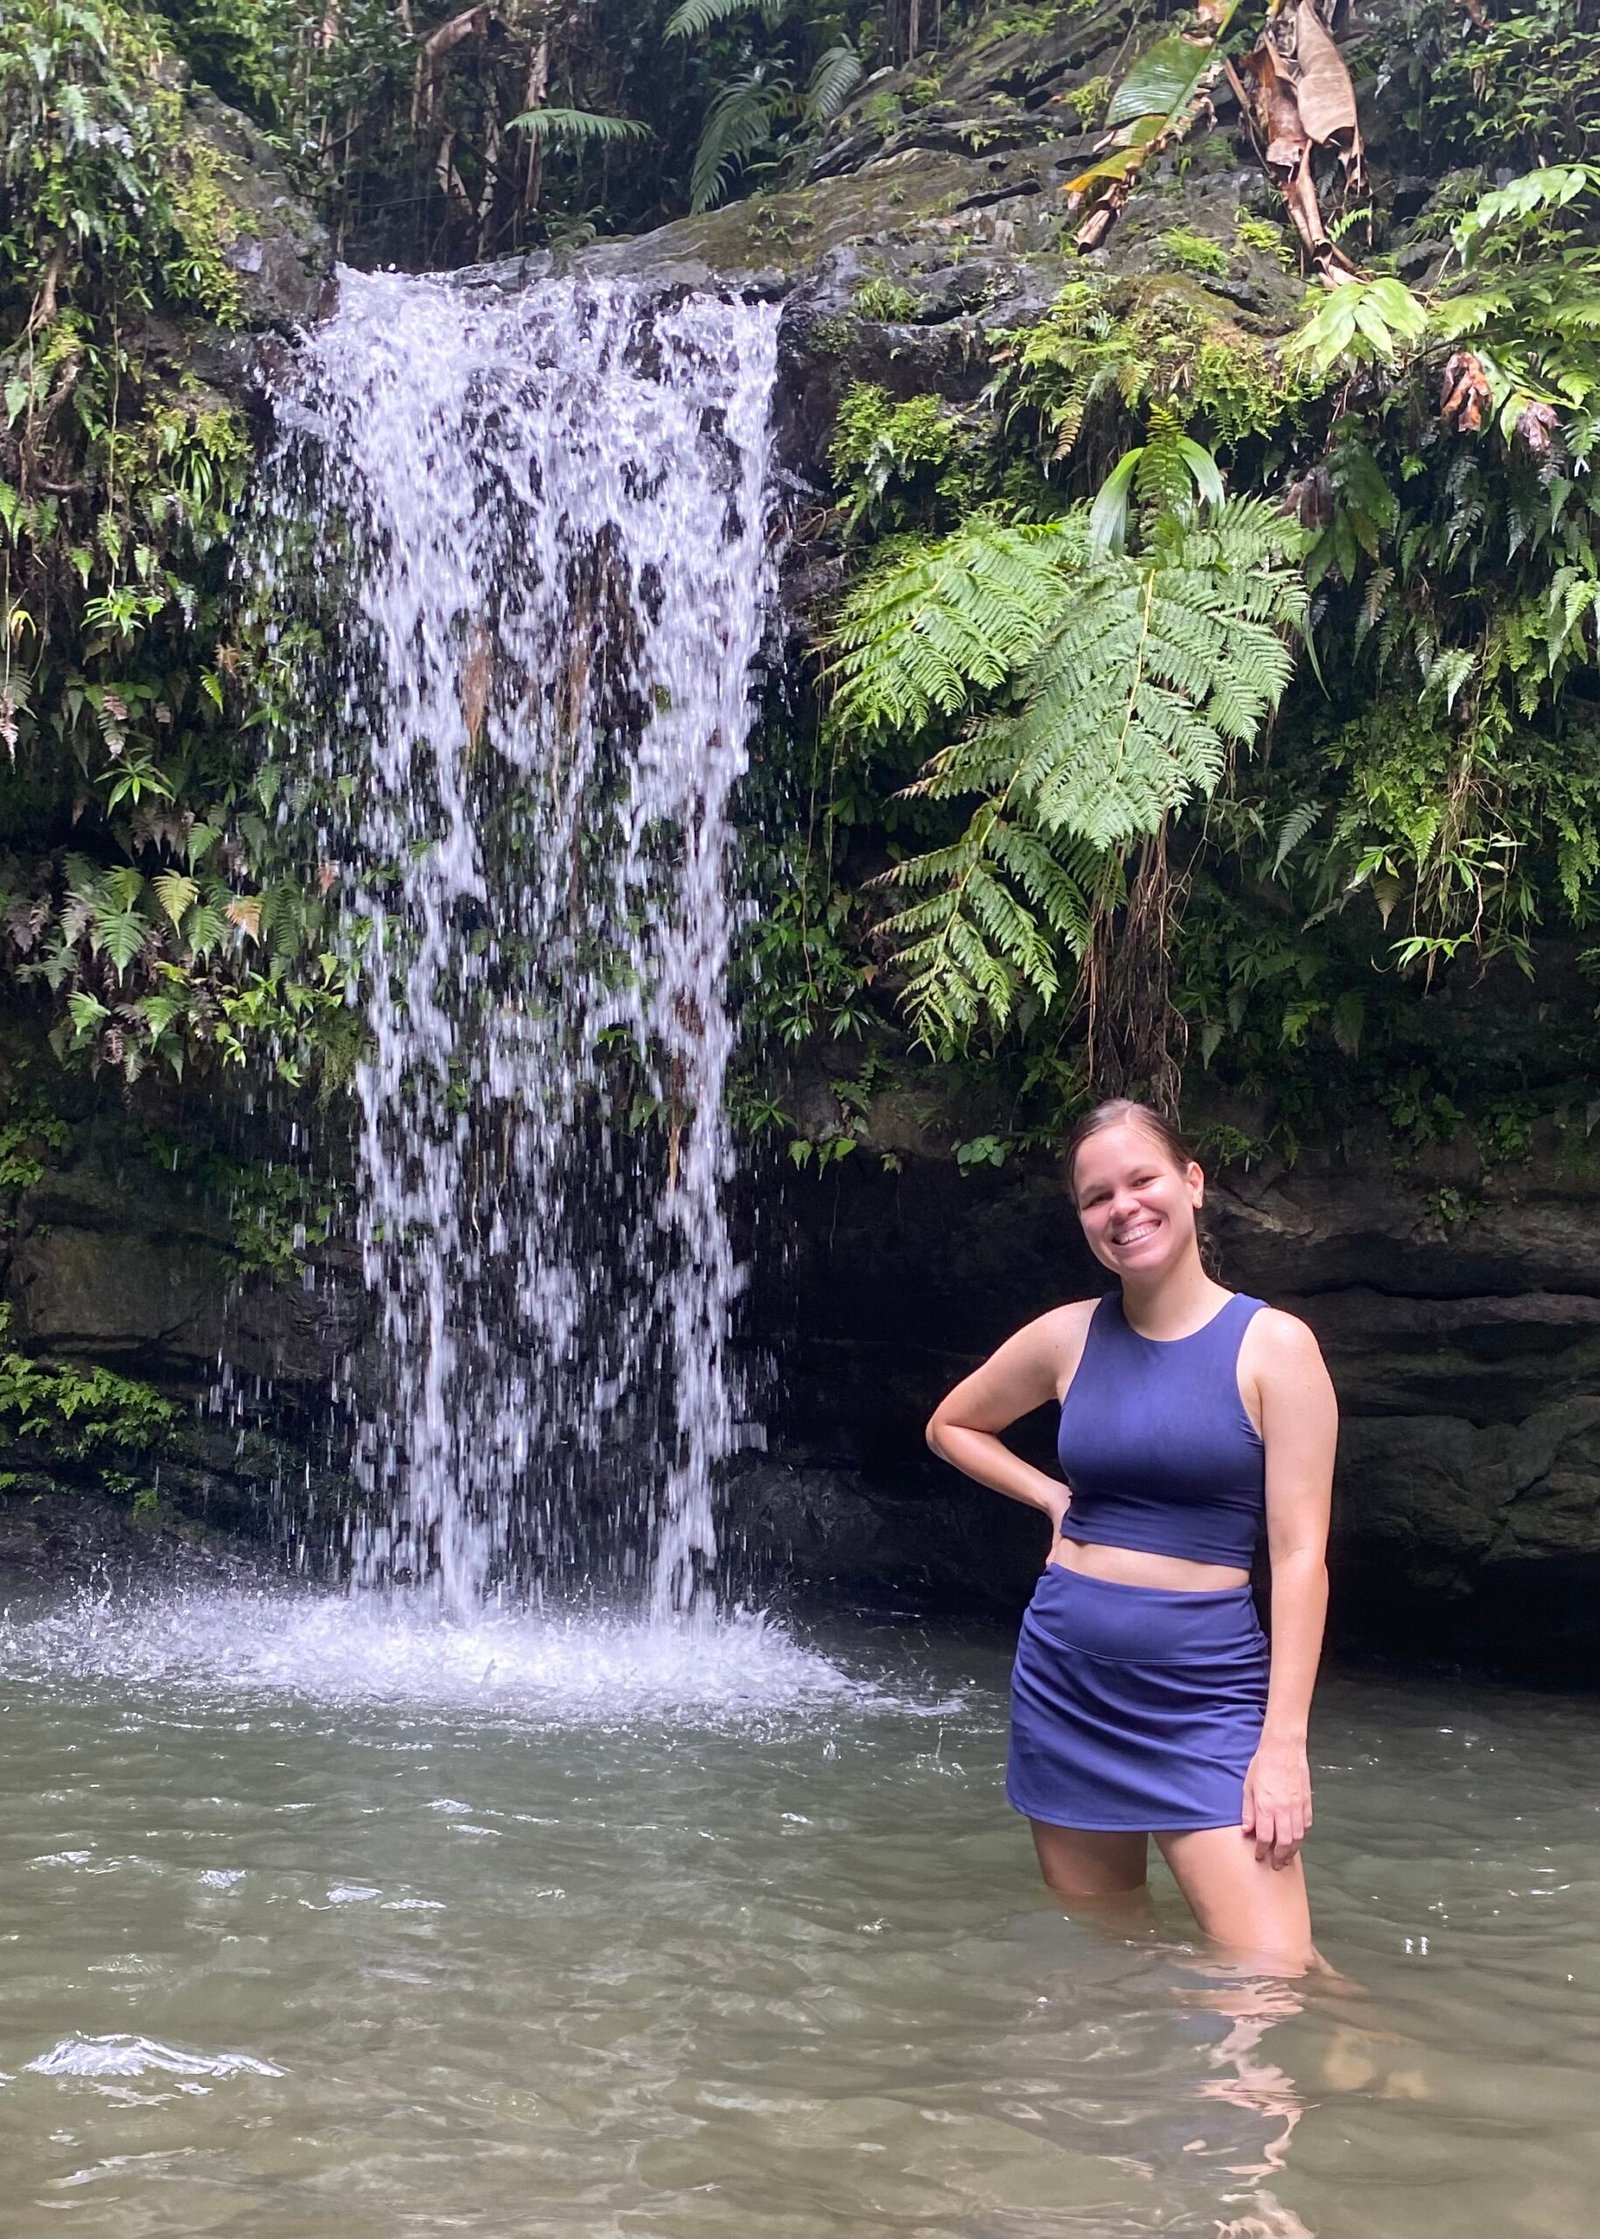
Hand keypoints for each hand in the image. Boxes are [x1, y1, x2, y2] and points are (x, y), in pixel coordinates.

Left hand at [1241, 1737, 1311, 1868]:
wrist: (1283, 1748)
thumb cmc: (1262, 1765)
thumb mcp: (1248, 1786)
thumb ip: (1248, 1811)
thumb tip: (1246, 1831)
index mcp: (1266, 1806)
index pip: (1265, 1837)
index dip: (1262, 1850)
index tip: (1259, 1856)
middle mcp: (1283, 1810)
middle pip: (1284, 1842)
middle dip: (1279, 1857)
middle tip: (1276, 1865)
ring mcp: (1297, 1807)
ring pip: (1298, 1837)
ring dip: (1292, 1850)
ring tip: (1287, 1857)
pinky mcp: (1307, 1802)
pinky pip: (1307, 1824)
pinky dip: (1302, 1835)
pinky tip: (1297, 1839)